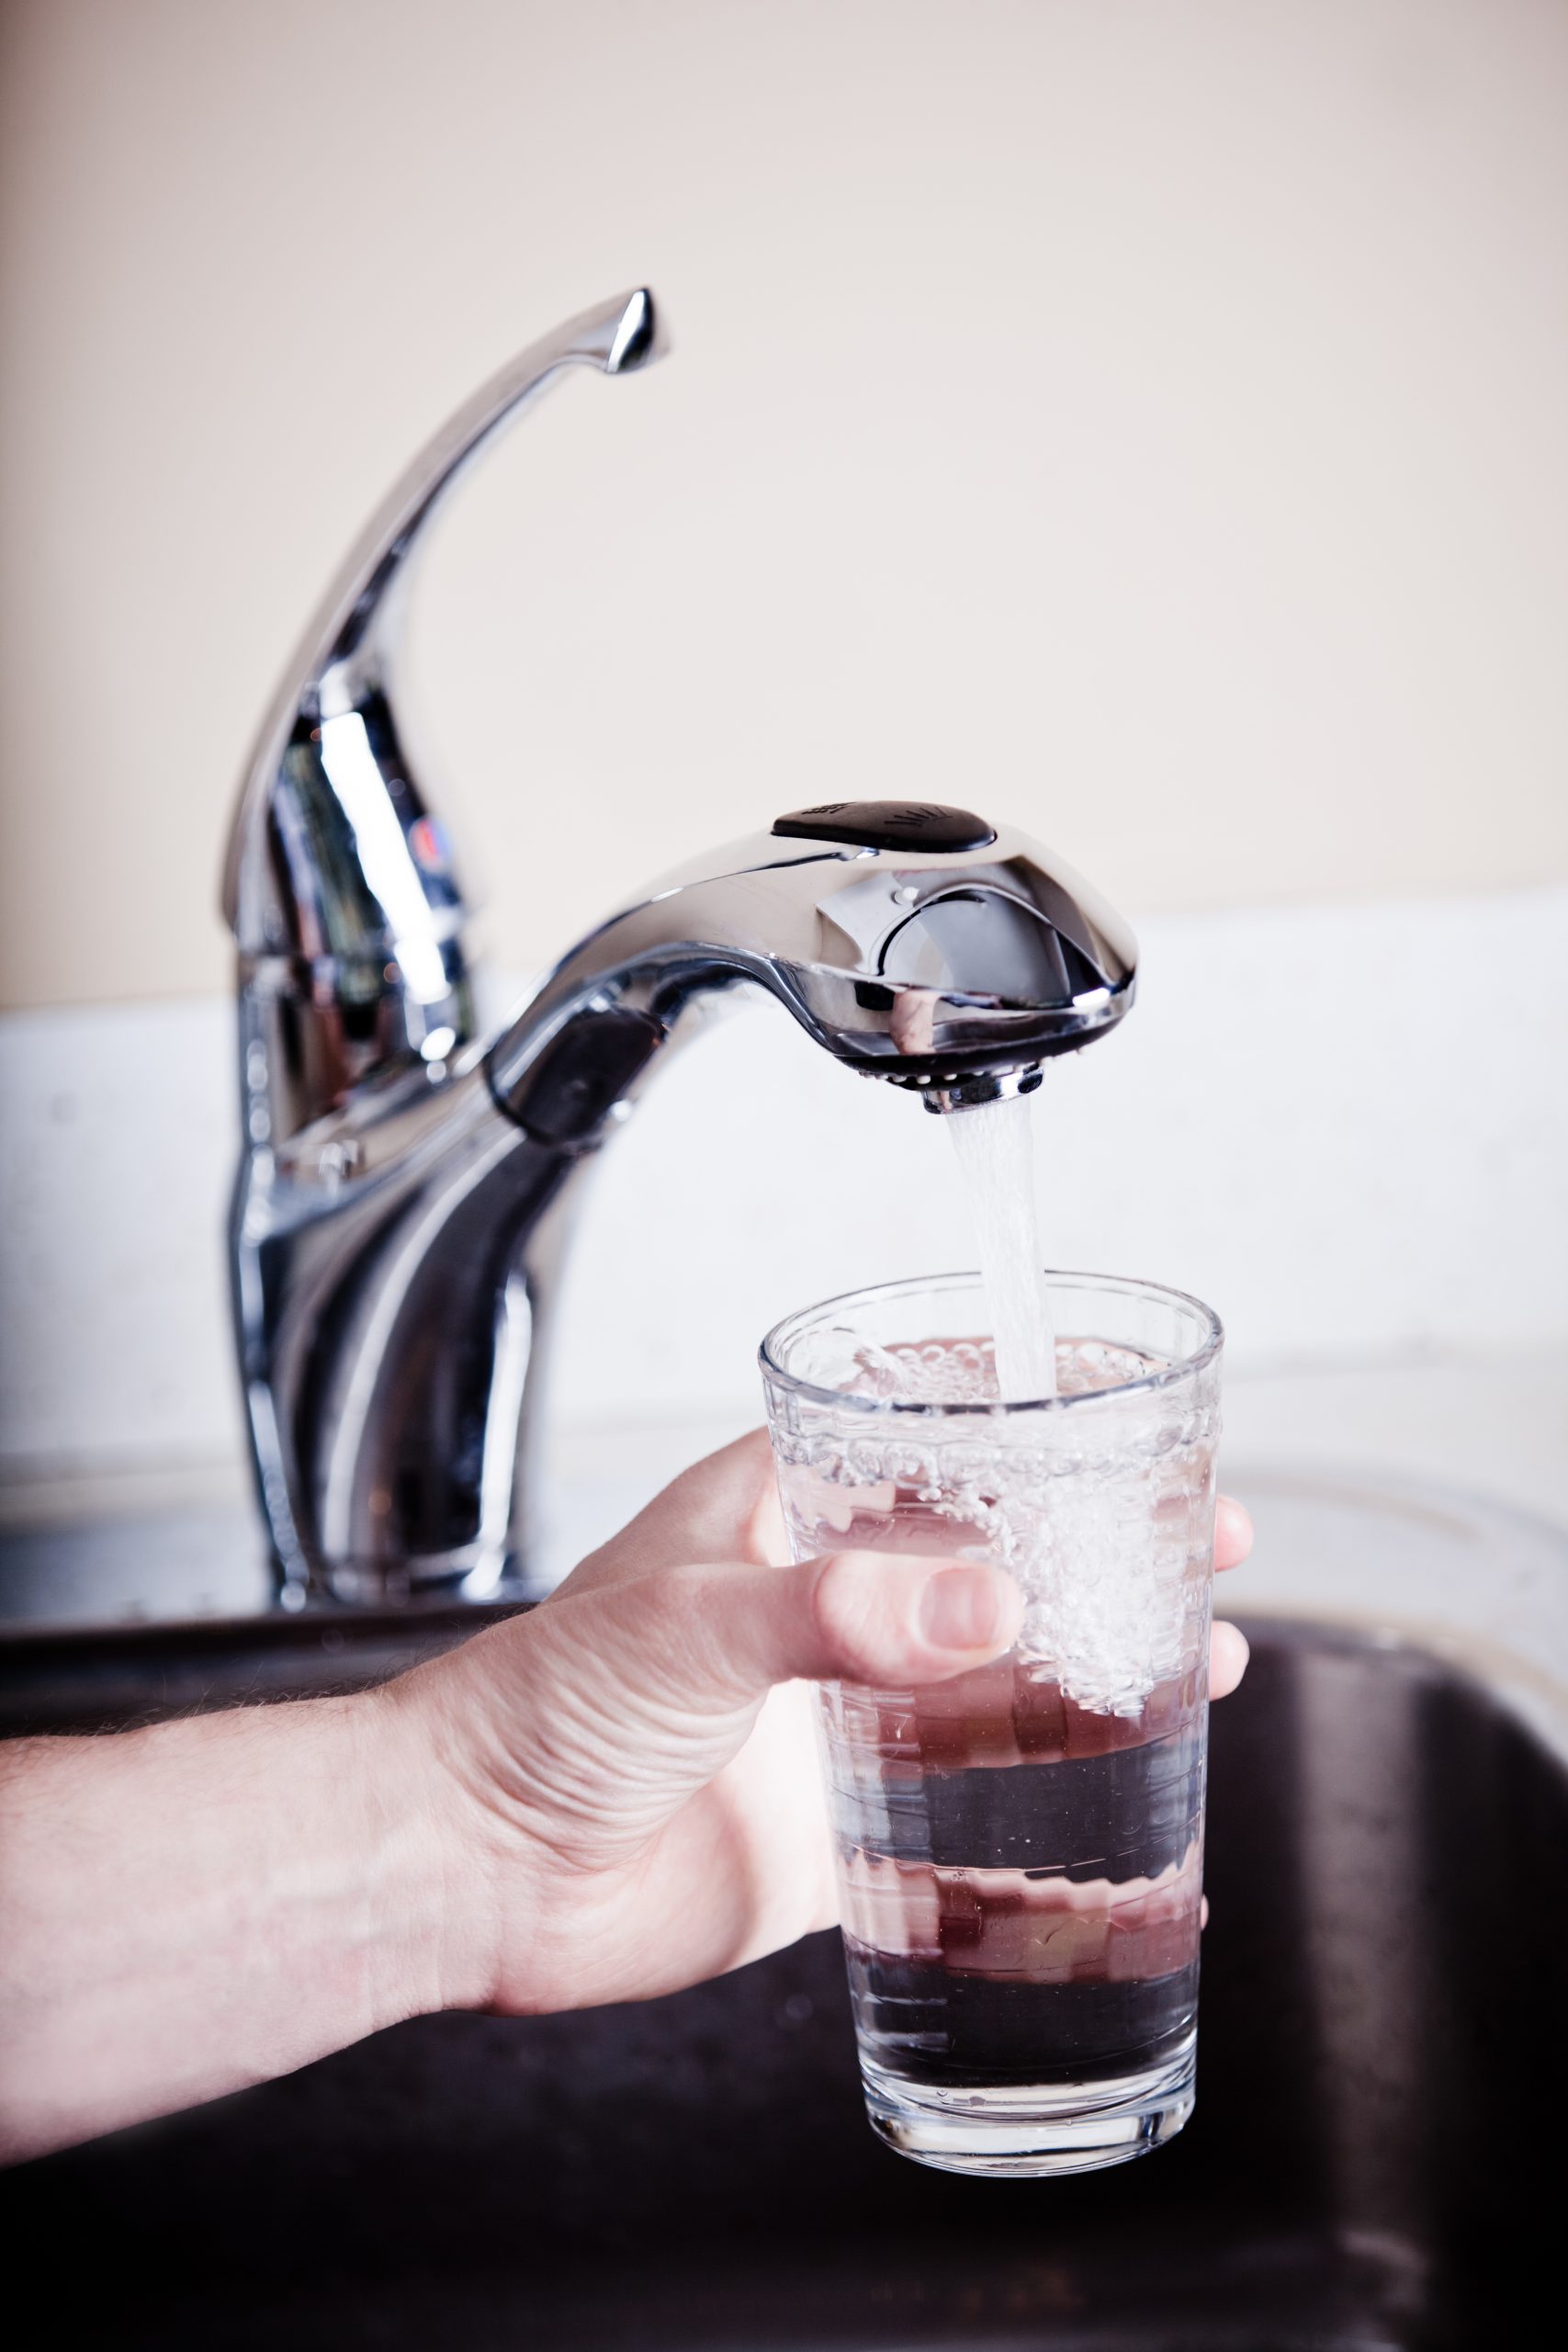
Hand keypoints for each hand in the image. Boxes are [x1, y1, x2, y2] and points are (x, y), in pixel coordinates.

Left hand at [400, 1431, 1254, 2019]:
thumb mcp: (688, 1628)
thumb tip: (990, 1604)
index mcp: (778, 1515)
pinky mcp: (845, 1824)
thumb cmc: (532, 1710)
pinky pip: (972, 1811)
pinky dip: (1055, 1804)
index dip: (1033, 1425)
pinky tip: (1131, 1800)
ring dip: (1101, 1664)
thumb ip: (836, 1616)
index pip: (926, 1438)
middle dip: (1102, 1547)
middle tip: (1208, 1538)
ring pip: (1002, 1679)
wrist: (471, 1871)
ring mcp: (839, 1715)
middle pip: (994, 1559)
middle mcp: (823, 1606)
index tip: (1129, 1417)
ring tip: (1208, 1652)